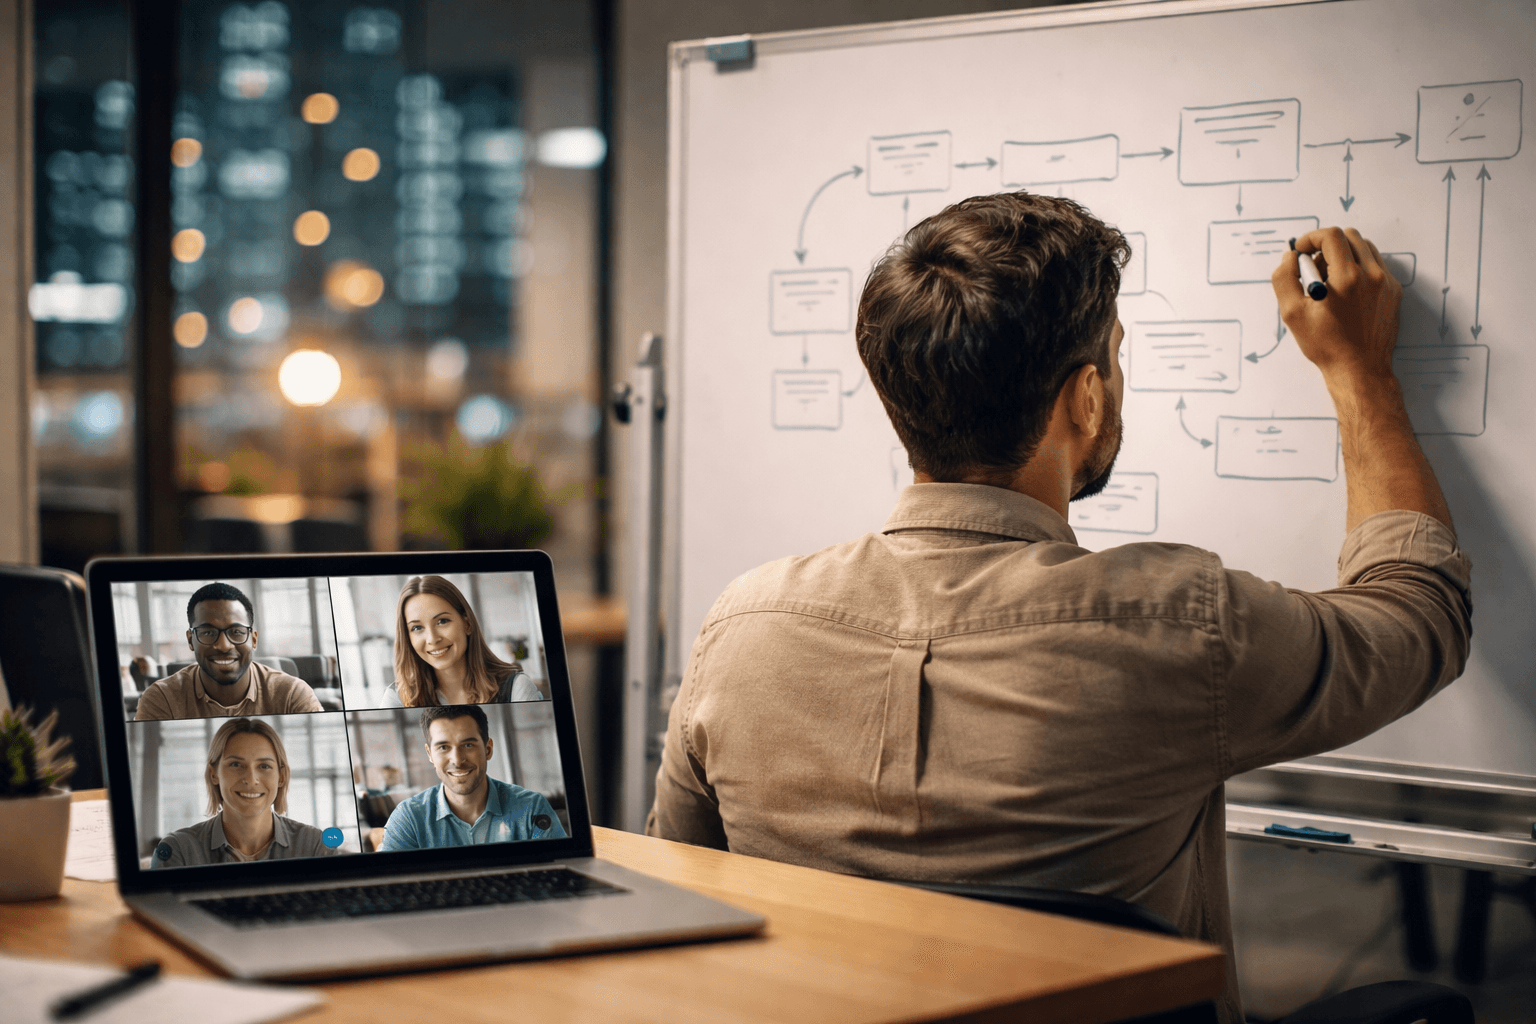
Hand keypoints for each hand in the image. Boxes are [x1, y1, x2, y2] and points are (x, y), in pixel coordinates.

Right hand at [1271, 227, 1401, 384]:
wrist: (1359, 369)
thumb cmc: (1326, 345)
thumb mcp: (1292, 314)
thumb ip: (1284, 278)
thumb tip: (1290, 257)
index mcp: (1347, 278)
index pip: (1331, 236)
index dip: (1311, 238)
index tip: (1302, 250)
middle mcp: (1371, 275)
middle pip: (1349, 237)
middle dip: (1327, 246)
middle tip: (1314, 268)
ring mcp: (1386, 282)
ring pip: (1364, 248)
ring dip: (1344, 255)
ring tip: (1331, 280)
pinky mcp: (1394, 291)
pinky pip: (1376, 265)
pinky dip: (1359, 268)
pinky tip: (1347, 291)